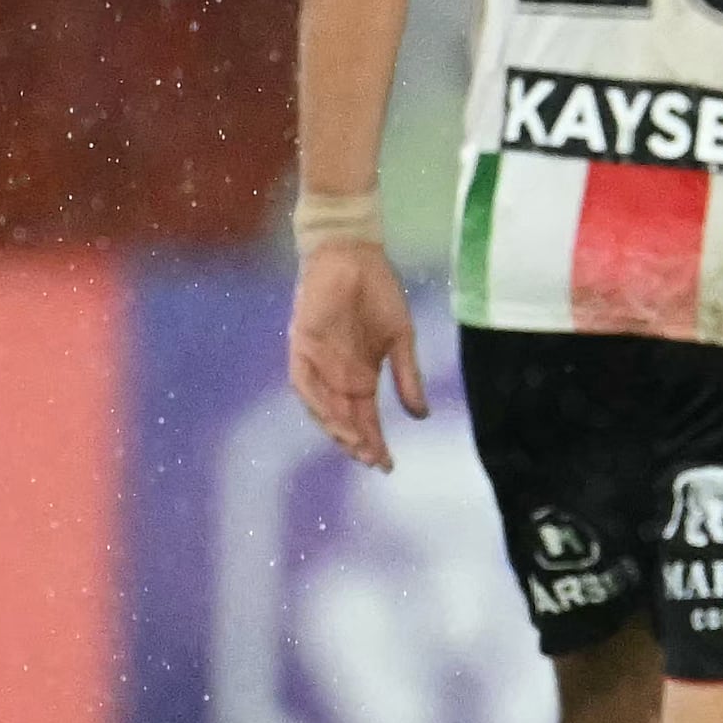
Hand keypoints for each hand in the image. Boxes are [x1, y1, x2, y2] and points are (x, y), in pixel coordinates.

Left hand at [287, 240, 429, 470]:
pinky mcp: (301, 348)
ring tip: (358, 446)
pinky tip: (336, 418)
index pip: (366, 417)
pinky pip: (305, 384)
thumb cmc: (379, 293)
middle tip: (374, 462)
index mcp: (361, 375)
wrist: (354, 257)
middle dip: (358, 442)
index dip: (376, 441)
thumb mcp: (401, 339)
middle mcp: (336, 376)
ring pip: (322, 408)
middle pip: (344, 419)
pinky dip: (319, 403)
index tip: (389, 465)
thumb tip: (421, 416)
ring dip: (338, 428)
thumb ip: (408, 377)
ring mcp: (317, 364)